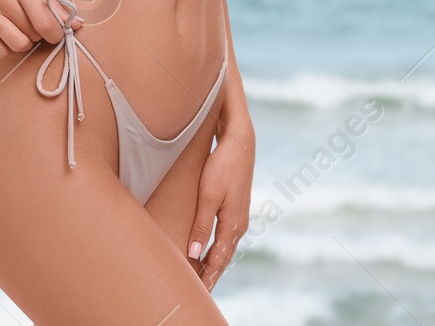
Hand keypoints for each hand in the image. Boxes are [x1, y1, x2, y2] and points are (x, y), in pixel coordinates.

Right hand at [0, 0, 81, 56]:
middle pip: (32, 35)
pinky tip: (8, 34)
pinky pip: (0, 52)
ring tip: (23, 30)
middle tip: (36, 25)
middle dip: (40, 35)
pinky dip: (9, 48)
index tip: (57, 33)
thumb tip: (77, 25)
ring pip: (17, 46)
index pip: (45, 22)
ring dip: (25, 43)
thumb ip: (54, 4)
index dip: (56, 34)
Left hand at [187, 120, 254, 290]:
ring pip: (225, 247)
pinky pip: (225, 237)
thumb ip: (202, 226)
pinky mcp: (236, 208)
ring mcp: (239, 216)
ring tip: (199, 277)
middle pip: (223, 257)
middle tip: (197, 291)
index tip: (198, 292)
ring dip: (213, 263)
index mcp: (233, 224)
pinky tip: (207, 251)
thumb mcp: (208, 196)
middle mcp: (239, 224)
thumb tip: (195, 254)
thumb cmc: (222, 166)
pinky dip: (216, 249)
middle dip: (211, 275)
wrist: (239, 142)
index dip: (208, 277)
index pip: (219, 260)